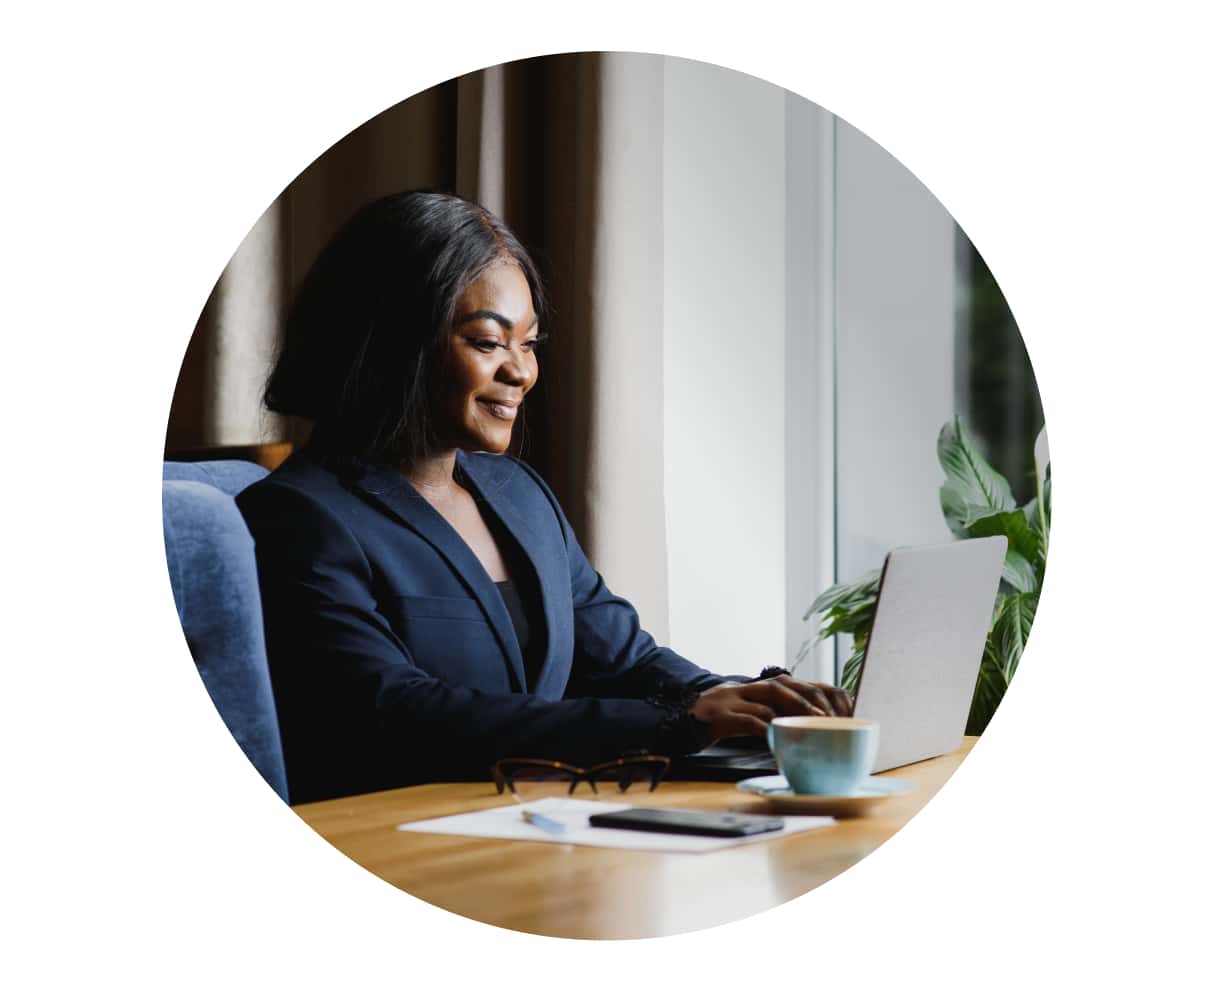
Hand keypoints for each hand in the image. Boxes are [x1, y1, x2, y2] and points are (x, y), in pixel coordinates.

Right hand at [688, 675, 852, 740]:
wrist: (682, 719)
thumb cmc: (724, 719)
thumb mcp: (752, 713)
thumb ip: (777, 715)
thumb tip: (814, 728)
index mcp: (759, 687)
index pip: (798, 683)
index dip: (820, 694)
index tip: (842, 711)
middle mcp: (748, 687)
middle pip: (786, 685)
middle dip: (811, 699)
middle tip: (832, 718)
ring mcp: (733, 698)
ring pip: (769, 697)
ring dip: (794, 709)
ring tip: (813, 722)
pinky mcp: (721, 714)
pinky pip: (747, 720)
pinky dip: (765, 729)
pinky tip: (778, 739)